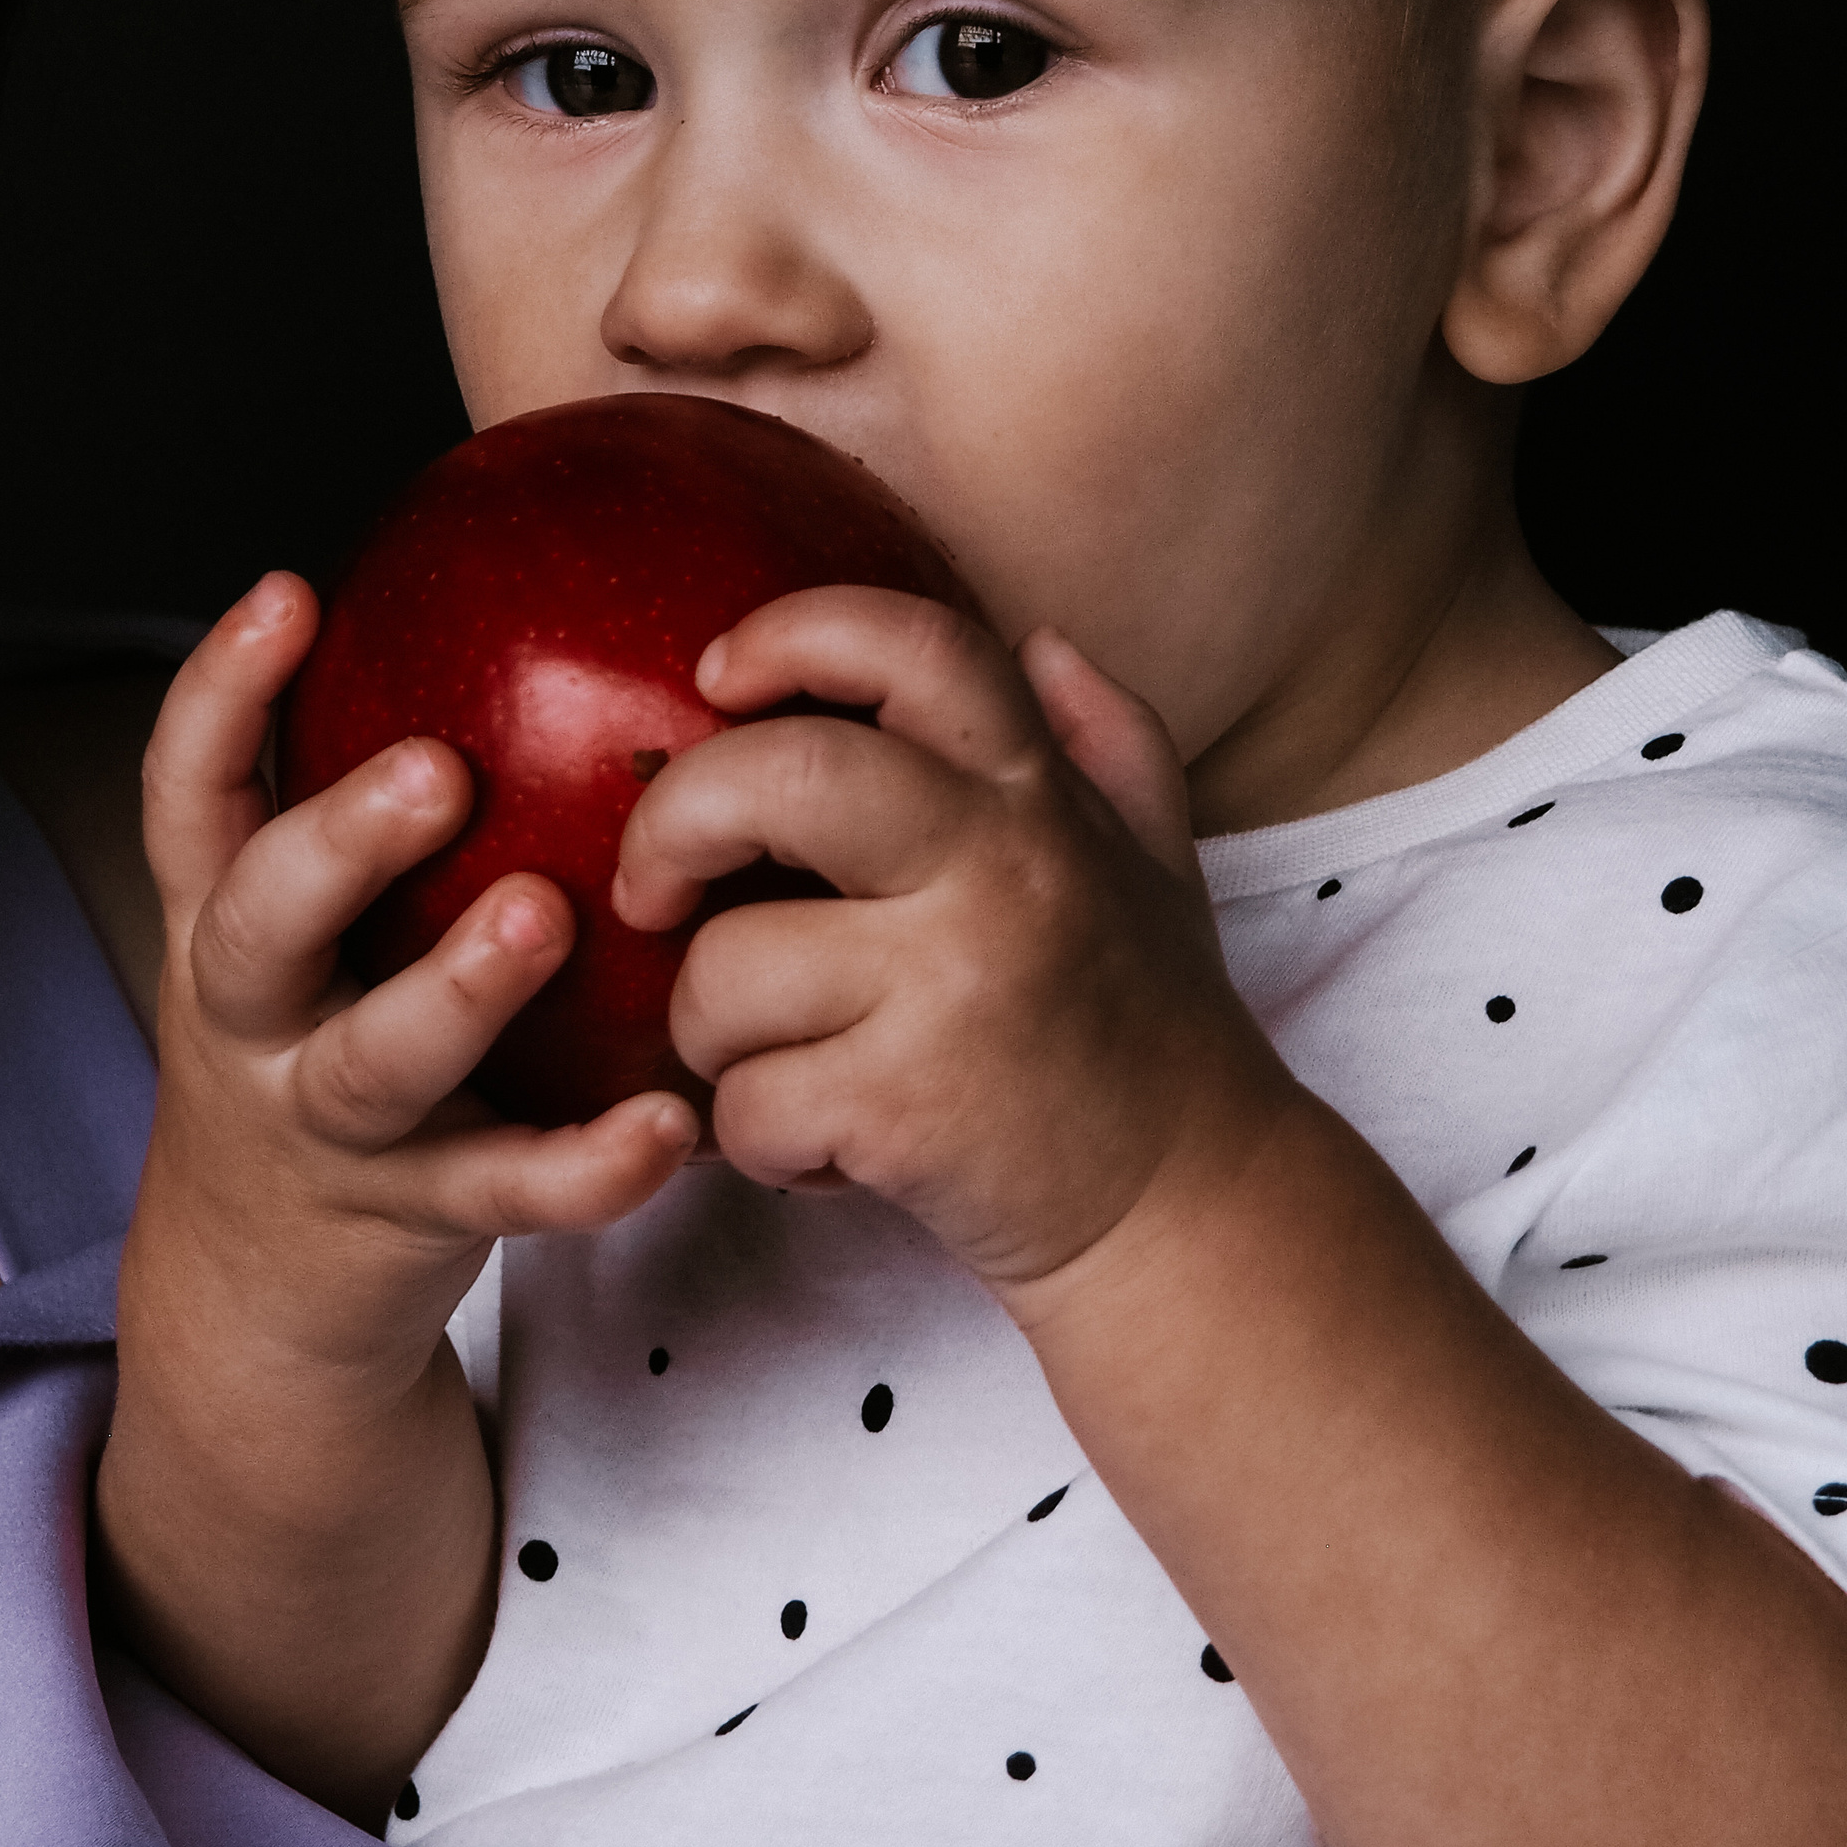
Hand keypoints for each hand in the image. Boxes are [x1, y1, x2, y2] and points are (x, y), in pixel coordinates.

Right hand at [100, 571, 697, 1811]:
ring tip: (544, 919)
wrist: (264, 1283)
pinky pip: (510, 1190)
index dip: (222, 694)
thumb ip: (380, 800)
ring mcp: (334, 1127)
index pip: (193, 796)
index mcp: (231, 926)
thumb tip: (528, 602)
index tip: (290, 594)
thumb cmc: (330, 1033)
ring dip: (459, 988)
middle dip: (336, 844)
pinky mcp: (424, 1215)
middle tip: (435, 770)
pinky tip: (670, 1125)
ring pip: (378, 1064)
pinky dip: (588, 1166)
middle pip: (257, 928)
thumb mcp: (313, 925)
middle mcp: (259, 1023)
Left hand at [612, 590, 1303, 1291]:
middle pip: (774, 777)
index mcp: (1039, 797)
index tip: (718, 674)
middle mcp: (1001, 870)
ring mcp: (953, 989)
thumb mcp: (1154, 865)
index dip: (792, 633)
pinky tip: (830, 1146)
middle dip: (673, 824)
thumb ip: (1108, 742)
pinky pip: (743, 1106)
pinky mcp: (910, 1109)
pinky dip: (760, 1142)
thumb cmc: (1146, 1032)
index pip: (913, 645)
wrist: (1191, 1212)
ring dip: (719, 1037)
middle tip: (654, 889)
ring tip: (796, 1063)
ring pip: (722, 972)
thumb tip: (1043, 640)